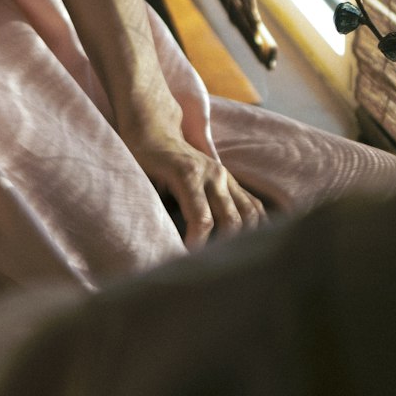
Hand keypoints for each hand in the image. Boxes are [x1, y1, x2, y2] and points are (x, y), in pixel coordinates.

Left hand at [126, 128, 264, 248]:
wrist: (154, 130)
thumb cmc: (142, 158)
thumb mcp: (141, 180)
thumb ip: (153, 207)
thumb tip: (159, 242)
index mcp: (188, 175)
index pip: (203, 220)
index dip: (198, 246)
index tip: (186, 261)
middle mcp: (212, 174)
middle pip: (232, 220)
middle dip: (222, 247)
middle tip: (208, 265)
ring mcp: (225, 175)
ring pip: (249, 213)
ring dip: (242, 238)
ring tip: (227, 257)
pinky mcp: (230, 179)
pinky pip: (252, 205)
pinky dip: (254, 225)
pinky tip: (245, 243)